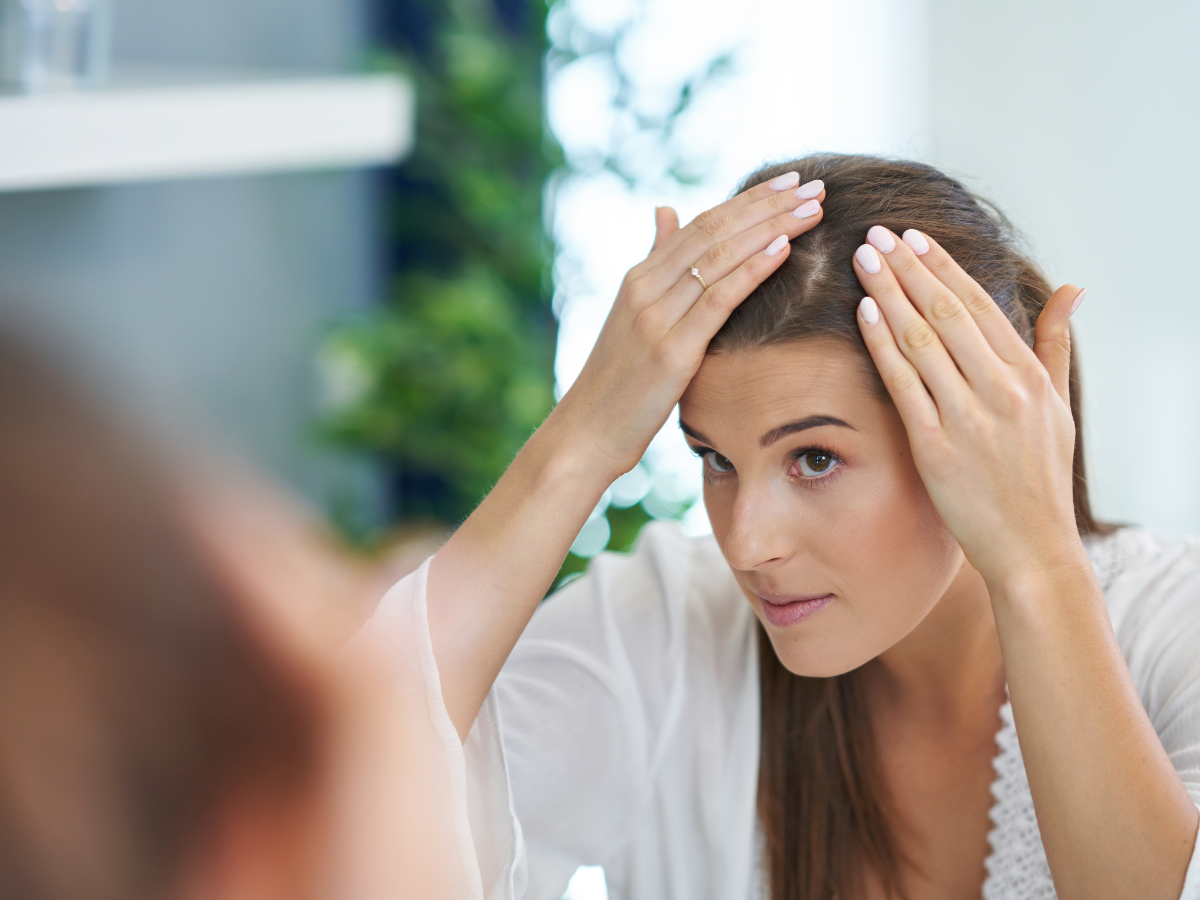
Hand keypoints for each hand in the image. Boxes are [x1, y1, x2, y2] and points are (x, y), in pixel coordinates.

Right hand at [553, 173, 826, 481]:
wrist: (586, 432)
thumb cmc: (617, 383)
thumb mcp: (633, 315)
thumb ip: (655, 263)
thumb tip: (666, 210)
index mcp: (639, 278)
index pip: (701, 224)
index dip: (749, 200)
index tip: (790, 181)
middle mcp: (646, 288)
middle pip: (715, 231)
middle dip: (769, 206)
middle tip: (814, 185)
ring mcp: (656, 318)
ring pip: (720, 257)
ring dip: (772, 228)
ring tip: (813, 208)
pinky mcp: (671, 351)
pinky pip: (718, 300)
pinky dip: (752, 270)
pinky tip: (784, 249)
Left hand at [851, 226, 1085, 586]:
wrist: (1033, 547)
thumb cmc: (1041, 478)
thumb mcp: (1059, 406)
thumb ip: (1055, 344)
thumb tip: (1072, 288)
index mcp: (1029, 376)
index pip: (979, 306)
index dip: (942, 267)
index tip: (913, 238)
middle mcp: (1001, 389)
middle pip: (946, 312)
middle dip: (908, 268)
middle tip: (876, 233)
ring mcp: (969, 416)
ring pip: (922, 339)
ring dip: (889, 292)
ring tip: (863, 258)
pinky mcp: (937, 446)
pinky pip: (904, 383)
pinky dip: (883, 343)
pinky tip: (863, 312)